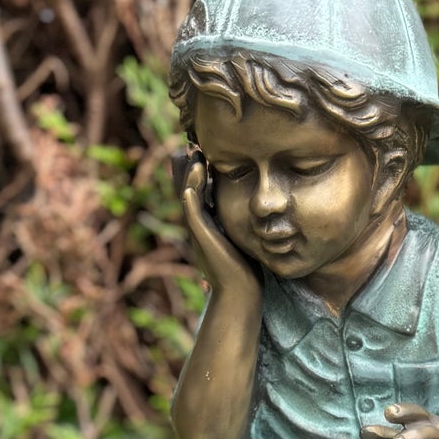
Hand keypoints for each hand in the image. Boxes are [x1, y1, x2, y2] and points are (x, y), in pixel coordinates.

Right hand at [176, 152, 259, 302]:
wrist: (241, 293)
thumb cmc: (245, 268)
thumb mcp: (240, 237)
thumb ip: (237, 222)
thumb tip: (251, 210)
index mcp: (207, 223)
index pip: (200, 191)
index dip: (199, 173)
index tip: (202, 150)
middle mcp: (199, 225)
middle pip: (188, 190)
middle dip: (187, 168)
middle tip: (187, 144)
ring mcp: (199, 233)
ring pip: (188, 199)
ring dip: (188, 177)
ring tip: (192, 155)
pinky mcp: (204, 240)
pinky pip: (194, 217)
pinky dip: (191, 200)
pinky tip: (191, 187)